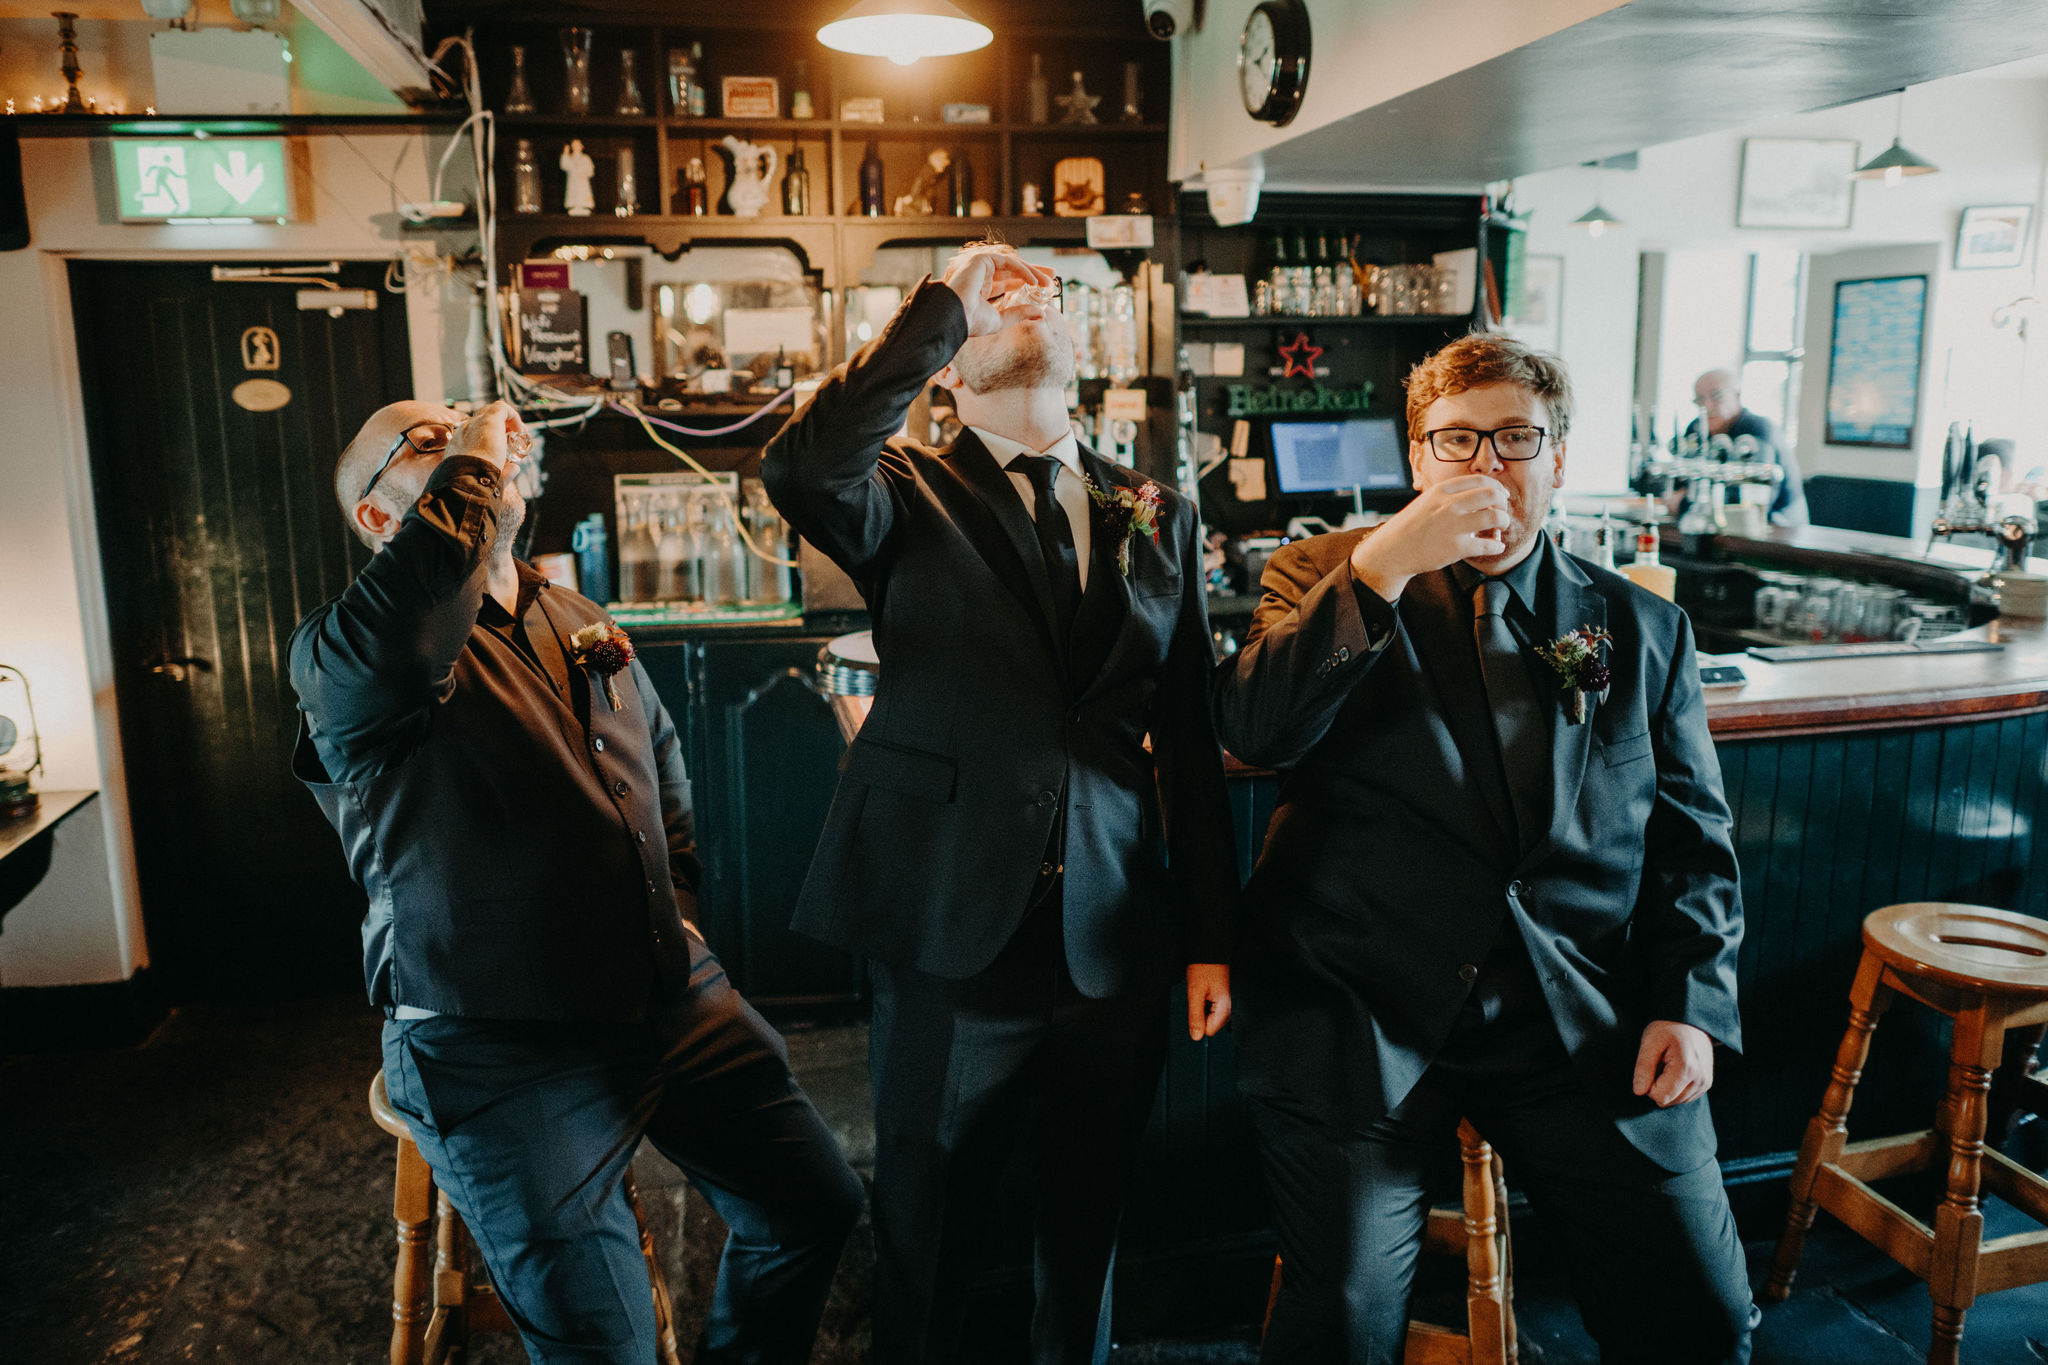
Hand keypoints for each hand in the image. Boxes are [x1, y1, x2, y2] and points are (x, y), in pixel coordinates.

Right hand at [447, 400, 530, 482]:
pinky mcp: (488, 420)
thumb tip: (515, 468)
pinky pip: (501, 408)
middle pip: (482, 419)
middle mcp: (464, 431)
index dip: (491, 438)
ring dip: (507, 420)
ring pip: (491, 411)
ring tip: (520, 434)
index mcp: (459, 444)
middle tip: (513, 439)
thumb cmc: (475, 483)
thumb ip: (502, 473)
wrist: (468, 479)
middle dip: (499, 426)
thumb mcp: (487, 478)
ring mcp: (475, 423)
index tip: (504, 448)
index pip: (474, 433)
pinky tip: (521, 431)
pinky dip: (514, 416)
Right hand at [941, 246, 1055, 337]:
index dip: (1027, 282)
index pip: (1009, 281)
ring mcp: (981, 267)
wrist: (955, 317)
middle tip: (1052, 277)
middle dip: (1034, 272)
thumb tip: (1041, 314)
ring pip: (1013, 264)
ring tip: (1048, 281)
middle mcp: (982, 276)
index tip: (1043, 287)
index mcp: (983, 290)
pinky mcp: (982, 260)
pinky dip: (1023, 270)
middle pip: (1014, 270)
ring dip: (1033, 271)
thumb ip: (1019, 313)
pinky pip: (1008, 262)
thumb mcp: (1001, 319)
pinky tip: (1034, 281)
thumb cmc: (971, 322)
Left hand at [1186, 963, 1231, 1040]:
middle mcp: (1232, 1006)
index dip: (1198, 1020)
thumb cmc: (1203, 967)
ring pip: (1214, 1017)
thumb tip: (1196, 1036)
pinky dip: (1210, 1002)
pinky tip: (1209, 989)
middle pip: (1213, 1024)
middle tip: (1200, 995)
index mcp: (1225, 1006)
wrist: (1212, 950)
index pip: (1210, 1030)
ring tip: (1204, 990)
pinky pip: (1217, 1009)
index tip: (1197, 1004)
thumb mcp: (1194, 992)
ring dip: (1206, 1008)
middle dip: (1203, 1014)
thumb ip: (1195, 1016)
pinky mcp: (1229, 997)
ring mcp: (1231, 1002)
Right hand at [1349, 474, 1510, 600]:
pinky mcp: (1456, 548)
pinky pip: (1488, 545)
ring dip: (1503, 522)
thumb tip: (1479, 496)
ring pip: (1495, 517)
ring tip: (1500, 529)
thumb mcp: (1427, 501)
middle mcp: (1449, 505)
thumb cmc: (1410, 527)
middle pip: (1492, 495)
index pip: (1480, 481)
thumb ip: (1450, 496)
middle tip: (1501, 512)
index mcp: (1442, 490)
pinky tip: (1496, 547)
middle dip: (1503, 503)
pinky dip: (1497, 546)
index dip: (1497, 488)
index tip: (1501, 496)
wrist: (1391, 551)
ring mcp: (1453, 526)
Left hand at [1633, 1020, 1713, 1106]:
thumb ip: (1643, 1068)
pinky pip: (1684, 1097)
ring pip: (1676, 1101)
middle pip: (1668, 1101)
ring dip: (1667, 1086)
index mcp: (1686, 1069)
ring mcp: (1705, 1083)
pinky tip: (1676, 1070)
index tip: (1652, 1065)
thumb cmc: (1668, 1028)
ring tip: (1669, 1064)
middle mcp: (1700, 1080)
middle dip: (1658, 1086)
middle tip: (1660, 1063)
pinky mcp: (1706, 1084)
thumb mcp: (1650, 1042)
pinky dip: (1676, 1087)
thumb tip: (1639, 1092)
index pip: (1659, 1096)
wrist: (1691, 1021)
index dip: (1648, 1084)